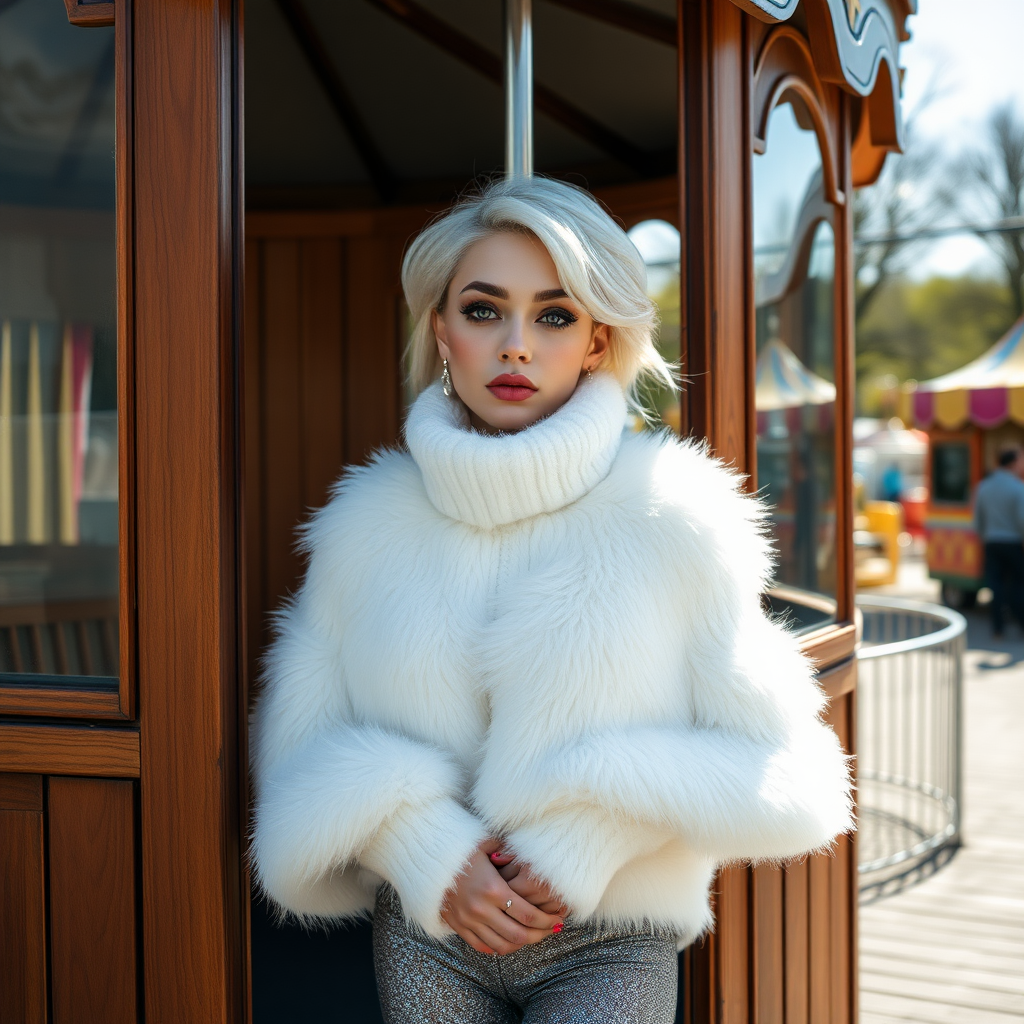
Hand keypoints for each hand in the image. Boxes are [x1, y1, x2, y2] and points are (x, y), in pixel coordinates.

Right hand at [440, 841, 562, 955]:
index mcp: (493, 888)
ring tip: (533, 937)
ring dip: (521, 945)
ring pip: (501, 945)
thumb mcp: (485, 843)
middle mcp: (481, 909)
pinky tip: (509, 942)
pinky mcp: (458, 927)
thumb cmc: (459, 848)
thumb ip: (508, 848)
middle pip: (518, 934)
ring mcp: (468, 920)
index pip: (528, 914)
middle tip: (550, 930)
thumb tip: (528, 848)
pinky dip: (498, 948)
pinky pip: (482, 947)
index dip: (546, 920)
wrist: (426, 860)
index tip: (557, 919)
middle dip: (539, 935)